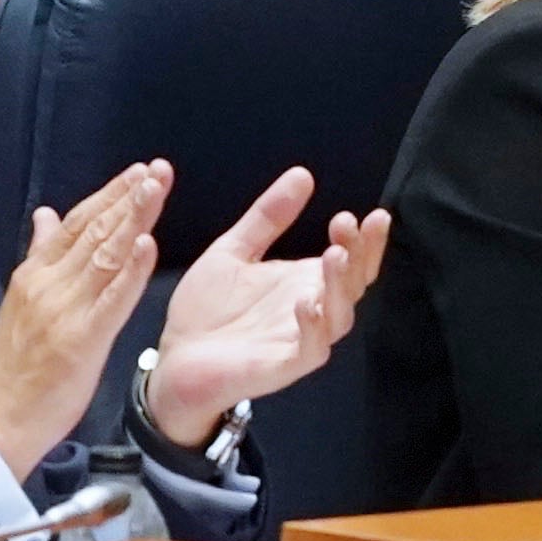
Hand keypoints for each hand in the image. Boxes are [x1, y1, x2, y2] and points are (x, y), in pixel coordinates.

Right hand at [0, 160, 167, 467]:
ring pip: (105, 255)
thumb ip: (39, 255)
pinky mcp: (81, 339)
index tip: (136, 172)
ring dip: (134, 218)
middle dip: (128, 196)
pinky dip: (132, 270)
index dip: (107, 195)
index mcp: (34, 275)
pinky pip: (112, 299)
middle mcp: (49, 285)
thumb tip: (45, 214)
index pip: (75, 224)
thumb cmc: (12, 367)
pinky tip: (148, 244)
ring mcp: (65, 310)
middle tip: (157, 168)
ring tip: (156, 187)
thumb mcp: (20, 301)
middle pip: (94, 231)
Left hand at [145, 165, 393, 446]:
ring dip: (339, 286)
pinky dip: (314, 328)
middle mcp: (313, 311)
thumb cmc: (205, 310)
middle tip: (345, 222)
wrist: (171, 360)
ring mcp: (300, 341)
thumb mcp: (234, 251)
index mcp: (306, 283)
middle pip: (353, 284)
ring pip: (338, 316)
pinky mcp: (281, 367)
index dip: (367, 240)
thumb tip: (303, 173)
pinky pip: (310, 350)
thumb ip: (268, 217)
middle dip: (358, 253)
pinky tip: (305, 302)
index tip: (370, 213)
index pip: (353, 261)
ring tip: (333, 254)